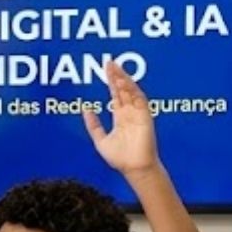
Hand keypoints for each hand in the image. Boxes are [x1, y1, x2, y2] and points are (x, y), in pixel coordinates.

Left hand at [83, 59, 159, 175]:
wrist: (133, 168)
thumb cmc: (120, 158)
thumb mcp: (100, 139)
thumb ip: (93, 124)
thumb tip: (85, 109)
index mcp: (121, 117)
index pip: (115, 94)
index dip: (111, 81)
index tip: (106, 68)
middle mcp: (130, 113)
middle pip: (123, 89)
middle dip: (116, 75)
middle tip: (109, 62)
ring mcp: (138, 113)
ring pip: (131, 92)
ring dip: (124, 79)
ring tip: (115, 68)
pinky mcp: (145, 117)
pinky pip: (140, 100)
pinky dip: (132, 90)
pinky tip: (124, 81)